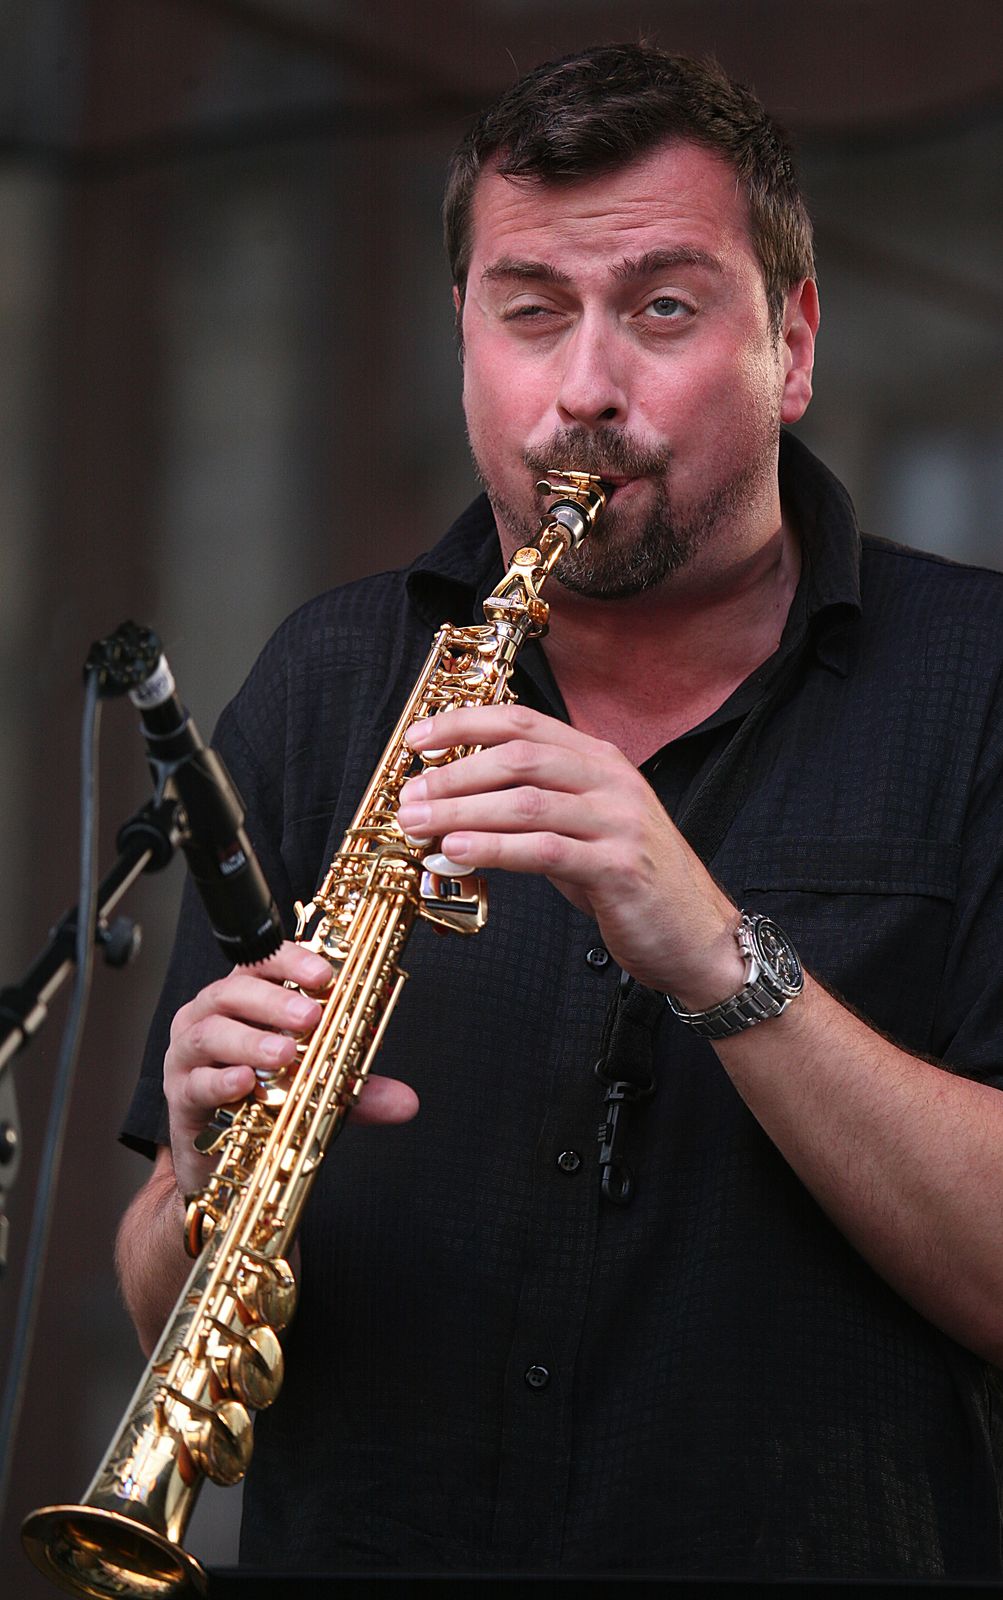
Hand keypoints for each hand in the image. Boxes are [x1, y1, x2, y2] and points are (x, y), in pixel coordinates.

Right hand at [163, 941, 419, 1197]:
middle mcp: (210, 1016)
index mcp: (244, 999)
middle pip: (233, 991)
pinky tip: (246, 1083)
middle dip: (275, 1000)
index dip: (292, 961)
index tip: (326, 974)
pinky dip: (222, 1081)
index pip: (263, 962)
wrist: (222, 1160)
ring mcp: (188, 1055)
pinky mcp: (180, 1095)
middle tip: (311, 1016)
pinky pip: (195, 1082)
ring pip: (210, 1032)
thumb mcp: (318, 1088)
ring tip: (285, 1053)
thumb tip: (407, 1102)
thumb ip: (358, 1090)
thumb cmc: (267, 1100)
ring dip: (251, 1040)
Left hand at [399, 704, 744, 1001]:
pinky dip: (493, 848)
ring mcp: (618, 821)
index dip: (464, 724)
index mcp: (599, 760)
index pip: (523, 723)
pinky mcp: (618, 866)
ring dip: (462, 812)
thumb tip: (455, 806)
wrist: (696, 935)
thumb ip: (532, 810)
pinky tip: (456, 851)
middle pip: (519, 757)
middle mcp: (611, 780)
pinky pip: (544, 850)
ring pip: (526, 802)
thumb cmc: (631, 882)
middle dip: (454, 774)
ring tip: (418, 824)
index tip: (417, 740)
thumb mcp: (582, 829)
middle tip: (409, 795)